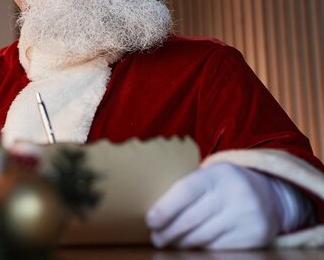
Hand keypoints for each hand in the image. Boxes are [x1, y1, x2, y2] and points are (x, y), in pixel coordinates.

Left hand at [146, 162, 282, 248]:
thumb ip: (187, 188)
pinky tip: (190, 245)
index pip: (186, 191)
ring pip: (202, 236)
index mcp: (218, 173)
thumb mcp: (210, 176)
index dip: (165, 208)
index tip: (150, 221)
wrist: (270, 195)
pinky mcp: (254, 236)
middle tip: (155, 237)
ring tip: (167, 242)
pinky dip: (200, 247)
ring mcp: (246, 215)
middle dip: (168, 231)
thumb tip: (154, 211)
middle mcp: (234, 193)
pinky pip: (217, 246)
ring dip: (181, 242)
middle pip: (191, 218)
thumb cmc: (225, 185)